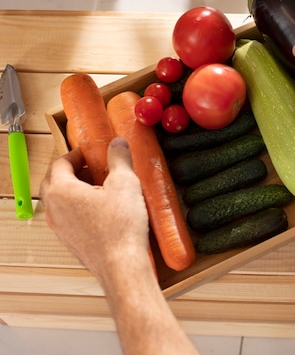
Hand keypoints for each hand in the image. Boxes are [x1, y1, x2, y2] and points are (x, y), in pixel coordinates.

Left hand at [40, 137, 149, 280]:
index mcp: (61, 191)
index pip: (60, 163)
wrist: (122, 265)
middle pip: (54, 182)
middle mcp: (54, 209)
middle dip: (72, 171)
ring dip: (76, 190)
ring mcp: (60, 228)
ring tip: (101, 188)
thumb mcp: (125, 183)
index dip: (76, 154)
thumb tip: (117, 144)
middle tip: (93, 167)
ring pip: (61, 201)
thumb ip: (120, 159)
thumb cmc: (120, 228)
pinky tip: (104, 210)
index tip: (90, 152)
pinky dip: (80, 208)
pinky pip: (69, 217)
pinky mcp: (71, 241)